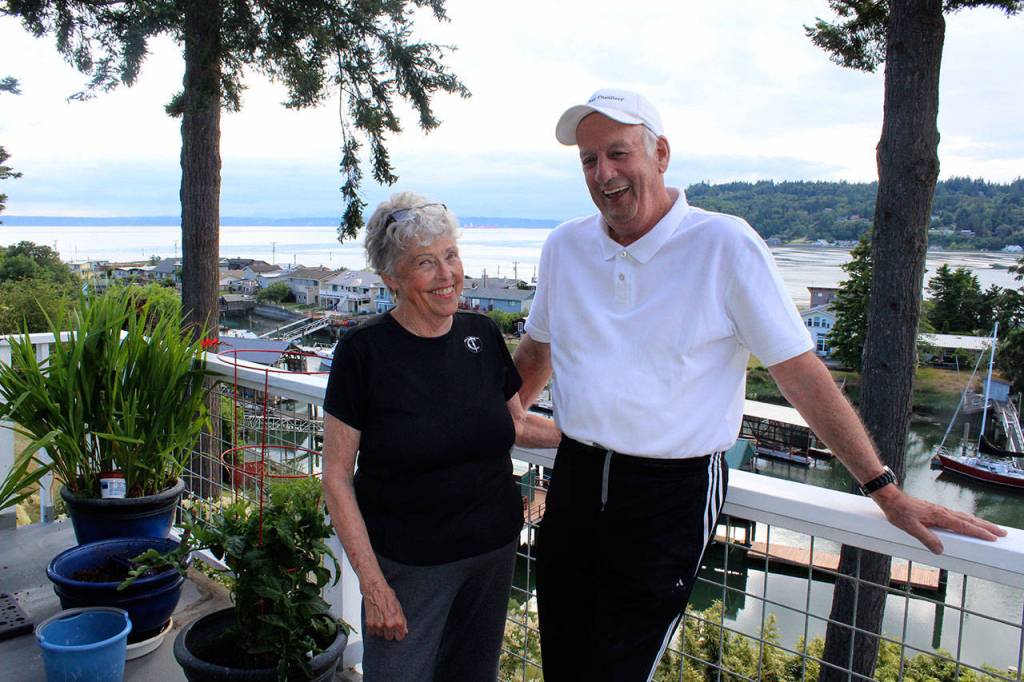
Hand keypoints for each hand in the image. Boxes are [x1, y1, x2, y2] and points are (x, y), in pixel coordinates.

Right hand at [363, 580, 407, 640]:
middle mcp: (389, 625)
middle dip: (389, 632)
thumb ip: (402, 621)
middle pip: (389, 638)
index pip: (400, 637)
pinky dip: (373, 629)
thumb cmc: (388, 596)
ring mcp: (379, 626)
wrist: (375, 589)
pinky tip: (375, 620)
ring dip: (380, 630)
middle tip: (387, 623)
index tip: (396, 630)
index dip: (398, 633)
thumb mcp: (399, 607)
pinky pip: (372, 633)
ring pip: (380, 635)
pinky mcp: (370, 624)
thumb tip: (405, 631)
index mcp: (398, 621)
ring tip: (380, 619)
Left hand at [871, 486, 1006, 553]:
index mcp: (940, 516)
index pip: (964, 526)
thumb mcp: (911, 528)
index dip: (979, 532)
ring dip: (979, 523)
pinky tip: (968, 523)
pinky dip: (968, 520)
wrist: (890, 498)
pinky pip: (957, 516)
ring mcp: (940, 510)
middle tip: (1002, 533)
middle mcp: (942, 512)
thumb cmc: (899, 512)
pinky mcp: (935, 510)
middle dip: (986, 527)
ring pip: (964, 517)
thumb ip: (927, 539)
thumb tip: (941, 550)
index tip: (993, 537)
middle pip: (969, 520)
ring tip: (991, 529)